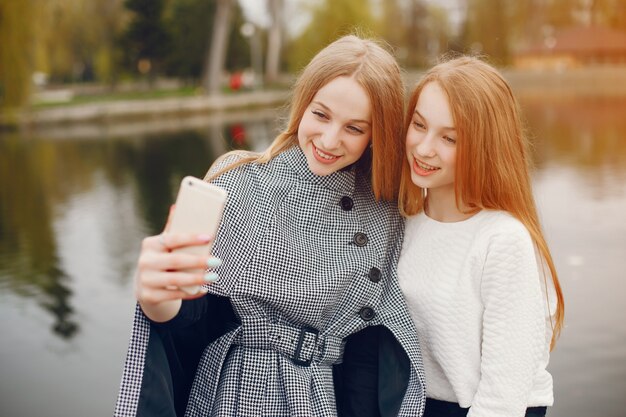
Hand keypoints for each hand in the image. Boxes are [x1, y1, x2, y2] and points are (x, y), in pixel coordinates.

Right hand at [134, 206, 220, 321]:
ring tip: (214, 276)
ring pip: (176, 280)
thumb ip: (172, 228)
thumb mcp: (164, 244)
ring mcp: (146, 279)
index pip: (173, 239)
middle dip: (199, 261)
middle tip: (217, 261)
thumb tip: (177, 205)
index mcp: (150, 244)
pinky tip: (205, 289)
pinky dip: (191, 292)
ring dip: (197, 278)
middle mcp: (145, 261)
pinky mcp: (149, 296)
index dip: (191, 238)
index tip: (209, 237)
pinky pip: (174, 295)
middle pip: (176, 260)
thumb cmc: (162, 259)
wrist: (145, 286)